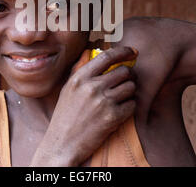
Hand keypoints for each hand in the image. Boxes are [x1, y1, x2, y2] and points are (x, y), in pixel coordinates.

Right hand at [30, 46, 138, 165]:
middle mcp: (92, 87)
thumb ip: (79, 70)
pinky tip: (120, 110)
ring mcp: (103, 102)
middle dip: (129, 75)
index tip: (133, 52)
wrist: (62, 144)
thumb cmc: (65, 116)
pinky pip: (132, 104)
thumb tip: (90, 52)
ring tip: (120, 98)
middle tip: (127, 81)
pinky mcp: (112, 117)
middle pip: (123, 71)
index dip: (124, 51)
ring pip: (131, 87)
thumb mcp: (68, 89)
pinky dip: (130, 107)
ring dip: (129, 92)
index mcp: (80, 78)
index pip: (107, 56)